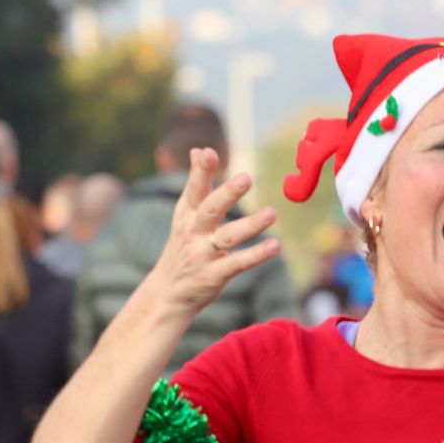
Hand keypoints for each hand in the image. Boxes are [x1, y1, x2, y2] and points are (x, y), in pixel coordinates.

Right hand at [145, 148, 280, 315]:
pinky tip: (275, 245)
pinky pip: (238, 263)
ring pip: (228, 237)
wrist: (168, 293)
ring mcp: (203, 255)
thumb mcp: (184, 215)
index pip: (194, 190)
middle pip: (210, 210)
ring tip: (272, 213)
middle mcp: (193, 232)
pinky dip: (256, 255)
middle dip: (227, 194)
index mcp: (187, 215)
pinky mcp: (214, 275)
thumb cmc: (182, 247)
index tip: (209, 153)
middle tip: (246, 178)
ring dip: (251, 225)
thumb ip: (195, 183)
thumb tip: (198, 150)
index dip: (200, 172)